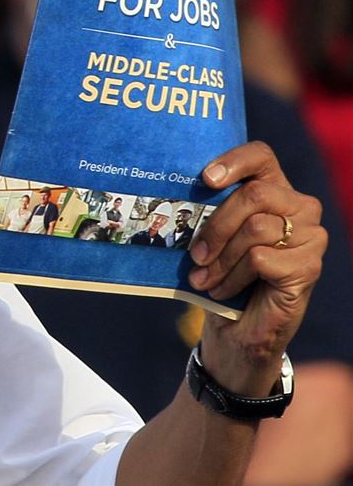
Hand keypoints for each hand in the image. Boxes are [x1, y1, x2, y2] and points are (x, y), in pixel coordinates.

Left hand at [188, 141, 325, 394]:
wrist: (237, 329)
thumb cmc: (221, 274)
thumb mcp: (211, 238)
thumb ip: (207, 211)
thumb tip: (175, 191)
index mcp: (274, 190)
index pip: (260, 156)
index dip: (233, 161)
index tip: (206, 180)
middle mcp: (300, 207)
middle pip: (254, 194)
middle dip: (215, 226)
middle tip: (194, 255)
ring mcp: (311, 237)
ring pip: (255, 228)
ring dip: (220, 258)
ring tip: (203, 278)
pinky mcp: (309, 267)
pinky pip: (260, 258)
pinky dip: (232, 277)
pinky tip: (222, 290)